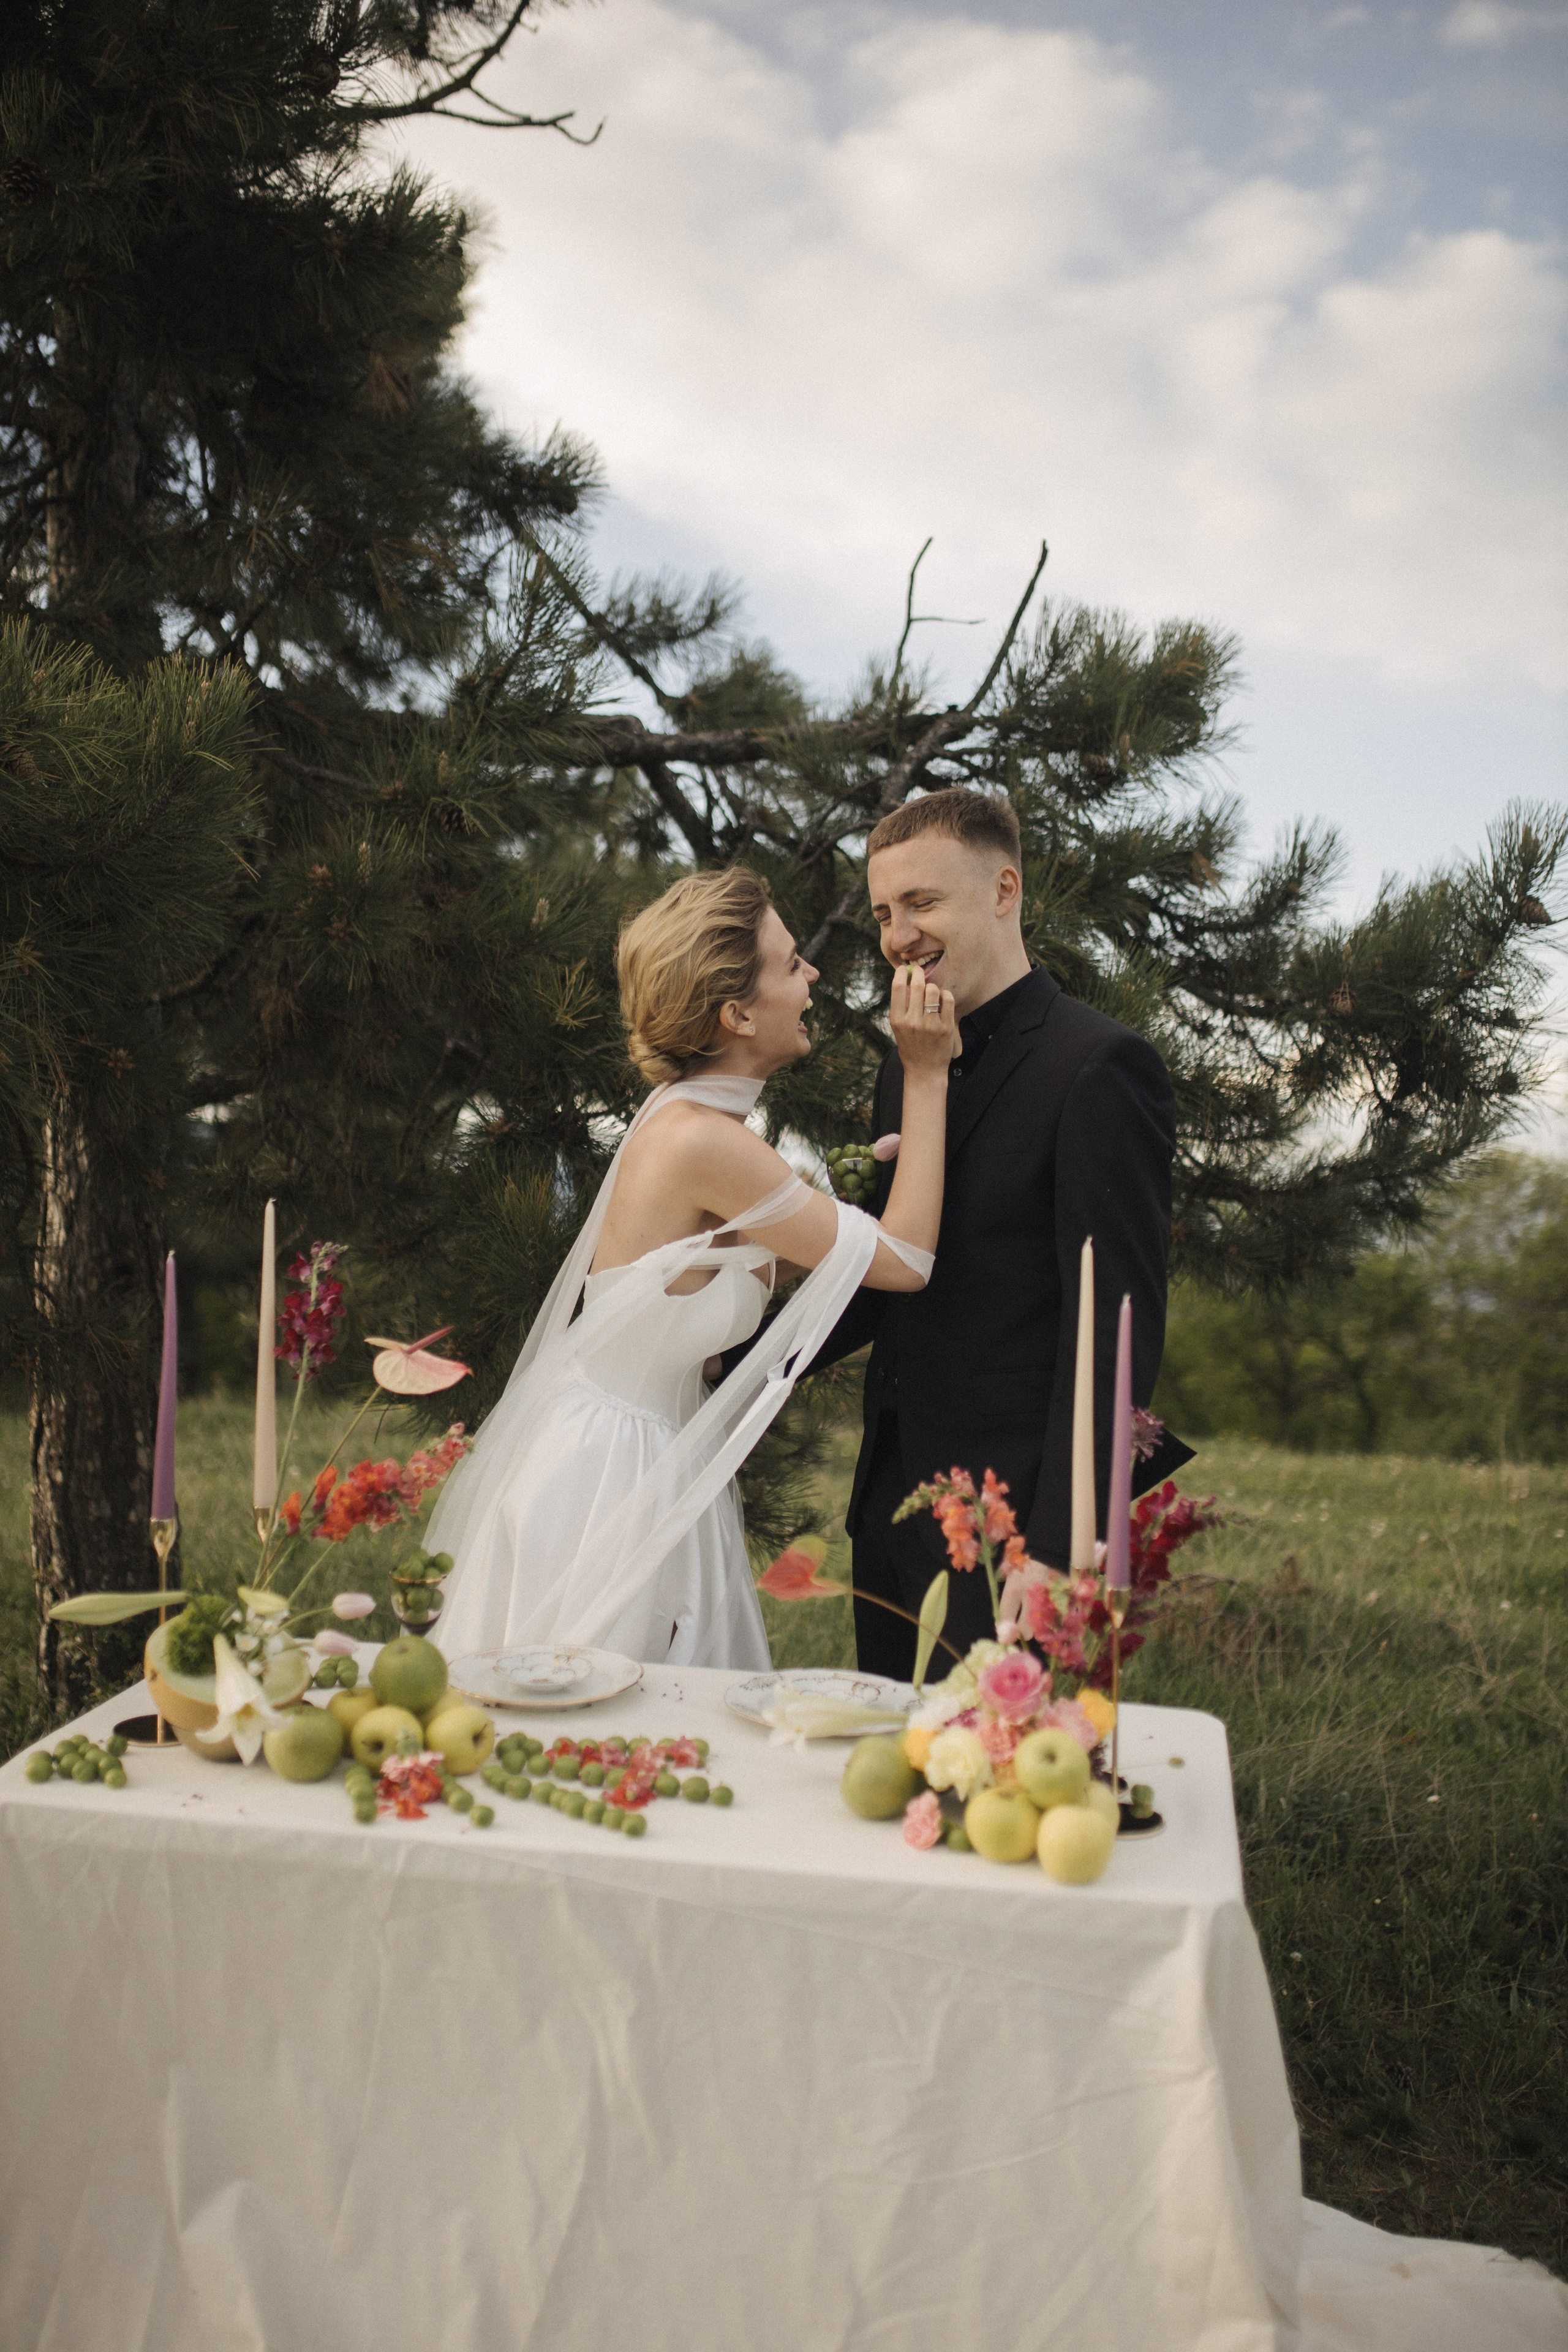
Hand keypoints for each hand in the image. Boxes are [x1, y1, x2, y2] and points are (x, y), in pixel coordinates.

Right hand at [887, 960, 958, 1076]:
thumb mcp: (898, 1028)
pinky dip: (945, 995)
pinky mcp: (946, 1027)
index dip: (901, 973)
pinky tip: (943, 1000)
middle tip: (920, 971)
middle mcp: (912, 1022)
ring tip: (932, 993)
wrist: (925, 1071)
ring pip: (933, 990)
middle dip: (919, 973)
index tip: (904, 968)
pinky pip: (948, 999)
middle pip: (917, 985)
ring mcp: (930, 1025)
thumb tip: (907, 979)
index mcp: (897, 1020)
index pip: (897, 988)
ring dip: (933, 987)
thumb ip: (901, 1007)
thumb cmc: (911, 1046)